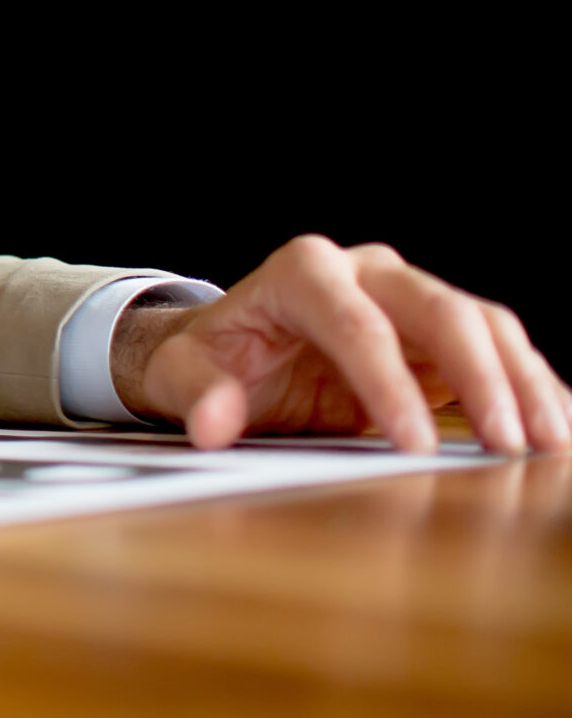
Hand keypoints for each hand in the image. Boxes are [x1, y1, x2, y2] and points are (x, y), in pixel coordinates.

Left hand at [113, 236, 571, 454]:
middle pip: (437, 309)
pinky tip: (556, 430)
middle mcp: (365, 273)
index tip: (413, 444)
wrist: (239, 349)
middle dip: (478, 376)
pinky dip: (532, 387)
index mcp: (300, 273)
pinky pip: (500, 350)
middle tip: (505, 443)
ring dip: (521, 382)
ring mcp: (411, 297)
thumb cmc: (216, 358)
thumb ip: (196, 395)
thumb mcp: (183, 374)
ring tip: (547, 444)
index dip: (386, 382)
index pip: (353, 322)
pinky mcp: (442, 333)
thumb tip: (212, 422)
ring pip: (483, 324)